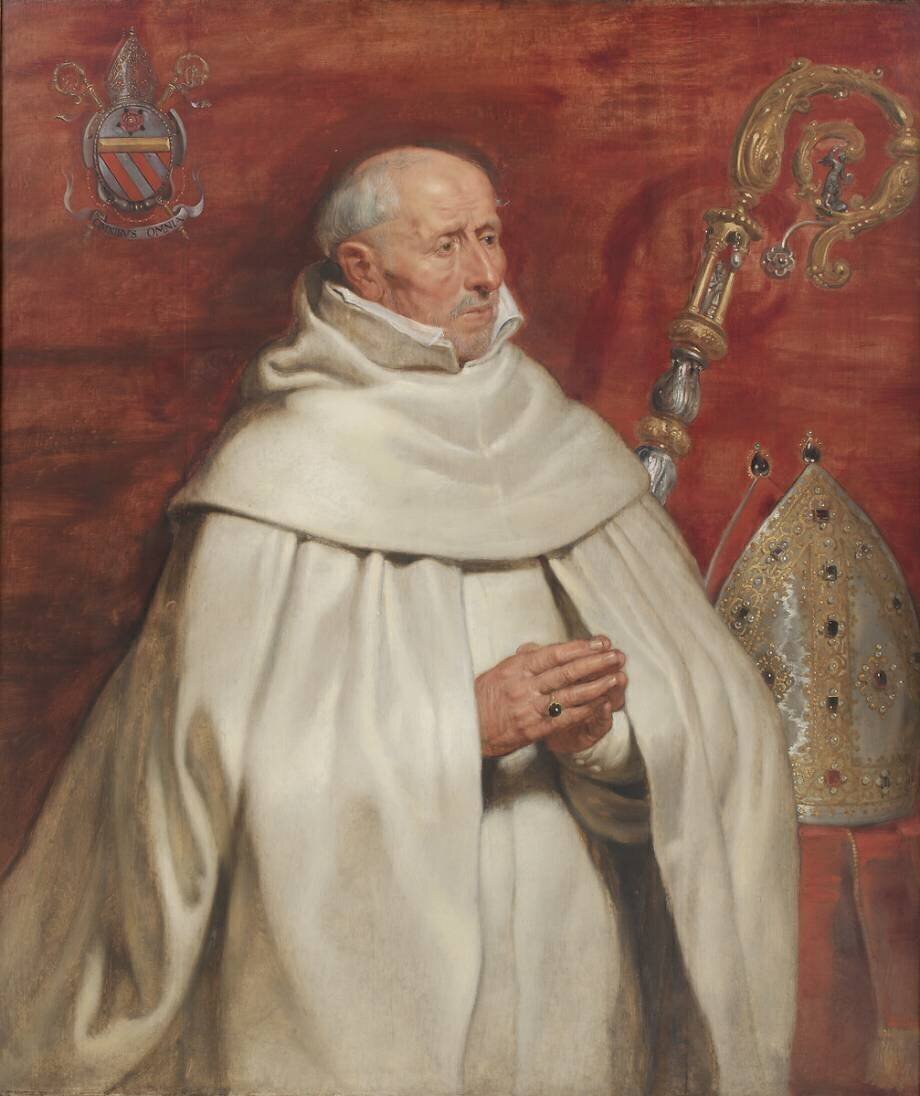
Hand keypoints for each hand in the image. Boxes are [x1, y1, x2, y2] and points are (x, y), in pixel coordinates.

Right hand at [475, 635, 626, 758]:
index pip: (553, 654)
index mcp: (516, 668)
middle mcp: (524, 686)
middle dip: (594, 663)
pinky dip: (585, 710)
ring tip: (616, 678)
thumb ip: (522, 659)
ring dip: (596, 686)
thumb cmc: (482, 697)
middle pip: (566, 671)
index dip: (579, 647)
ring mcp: (529, 708)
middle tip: (616, 656)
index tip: (600, 642)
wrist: (467, 728)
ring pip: (569, 695)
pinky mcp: (534, 729)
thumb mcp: (499, 671)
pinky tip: (601, 704)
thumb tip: (538, 647)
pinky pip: (565, 717)